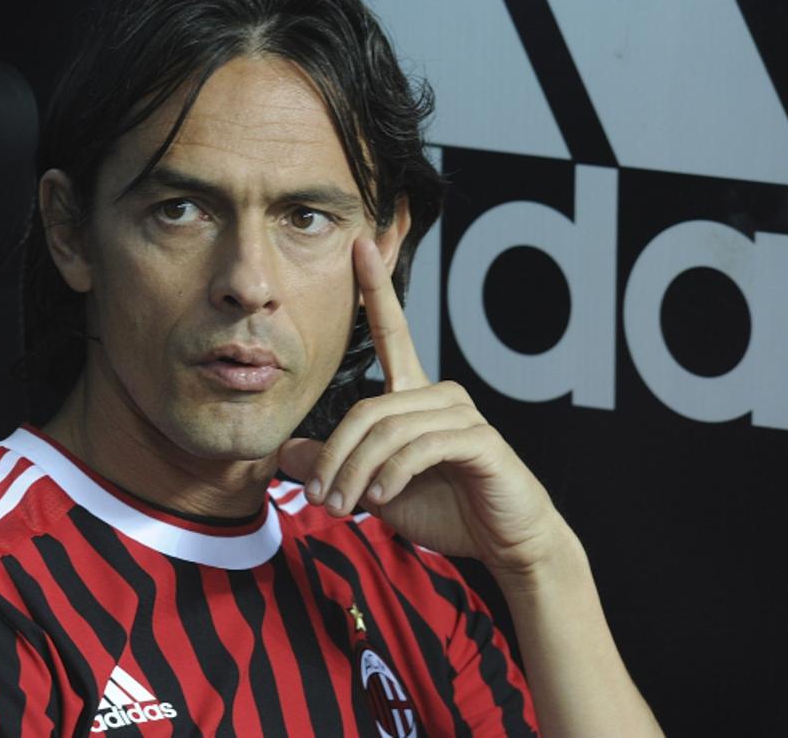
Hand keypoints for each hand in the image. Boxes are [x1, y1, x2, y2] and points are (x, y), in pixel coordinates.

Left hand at [277, 238, 565, 576]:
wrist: (501, 542)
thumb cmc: (443, 508)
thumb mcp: (374, 488)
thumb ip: (334, 466)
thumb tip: (285, 452)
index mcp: (415, 394)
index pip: (393, 331)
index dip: (377, 288)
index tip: (361, 244)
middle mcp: (439, 392)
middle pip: (366, 408)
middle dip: (334, 457)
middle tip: (318, 499)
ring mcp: (462, 413)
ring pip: (386, 429)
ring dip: (356, 473)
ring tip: (343, 507)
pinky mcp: (480, 439)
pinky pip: (419, 446)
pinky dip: (391, 474)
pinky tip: (382, 498)